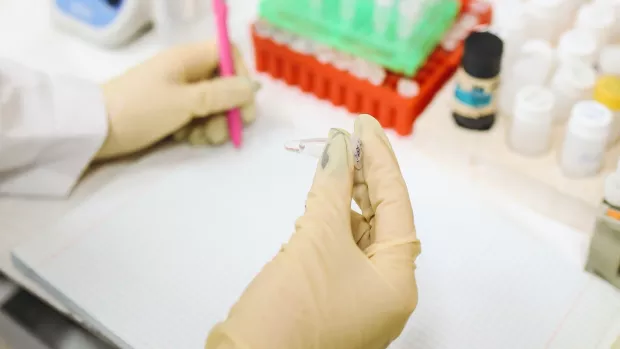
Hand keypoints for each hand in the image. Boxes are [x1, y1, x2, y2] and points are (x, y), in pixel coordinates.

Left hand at [96, 41, 257, 159]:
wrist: (95, 131)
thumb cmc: (140, 109)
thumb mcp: (185, 102)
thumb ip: (222, 94)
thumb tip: (253, 87)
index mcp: (188, 59)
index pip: (228, 54)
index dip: (241, 75)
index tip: (244, 103)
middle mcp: (185, 72)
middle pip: (223, 83)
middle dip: (228, 109)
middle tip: (224, 133)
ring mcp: (177, 92)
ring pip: (212, 105)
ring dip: (213, 124)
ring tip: (198, 139)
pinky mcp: (169, 111)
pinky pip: (195, 118)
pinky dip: (196, 129)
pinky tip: (184, 139)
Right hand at [206, 115, 420, 348]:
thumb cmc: (290, 310)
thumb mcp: (316, 239)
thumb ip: (332, 188)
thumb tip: (341, 147)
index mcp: (397, 282)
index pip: (396, 206)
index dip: (381, 160)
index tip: (364, 125)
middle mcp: (386, 293)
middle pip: (380, 220)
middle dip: (363, 177)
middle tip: (347, 137)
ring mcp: (358, 301)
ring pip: (358, 236)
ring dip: (344, 200)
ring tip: (332, 165)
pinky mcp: (331, 302)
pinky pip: (339, 254)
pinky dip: (328, 226)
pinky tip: (317, 206)